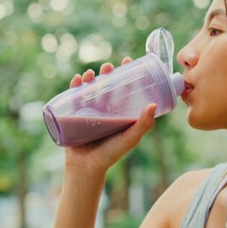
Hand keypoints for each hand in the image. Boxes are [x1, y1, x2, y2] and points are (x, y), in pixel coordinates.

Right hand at [63, 59, 156, 174]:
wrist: (87, 167)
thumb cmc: (111, 154)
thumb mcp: (130, 138)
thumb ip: (143, 124)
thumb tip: (153, 104)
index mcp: (119, 111)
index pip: (124, 87)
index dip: (127, 73)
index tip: (129, 60)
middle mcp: (104, 108)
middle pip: (106, 84)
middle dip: (107, 73)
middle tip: (109, 67)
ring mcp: (88, 110)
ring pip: (89, 88)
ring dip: (89, 77)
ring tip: (91, 74)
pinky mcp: (74, 114)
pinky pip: (73, 97)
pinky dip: (74, 86)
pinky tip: (77, 80)